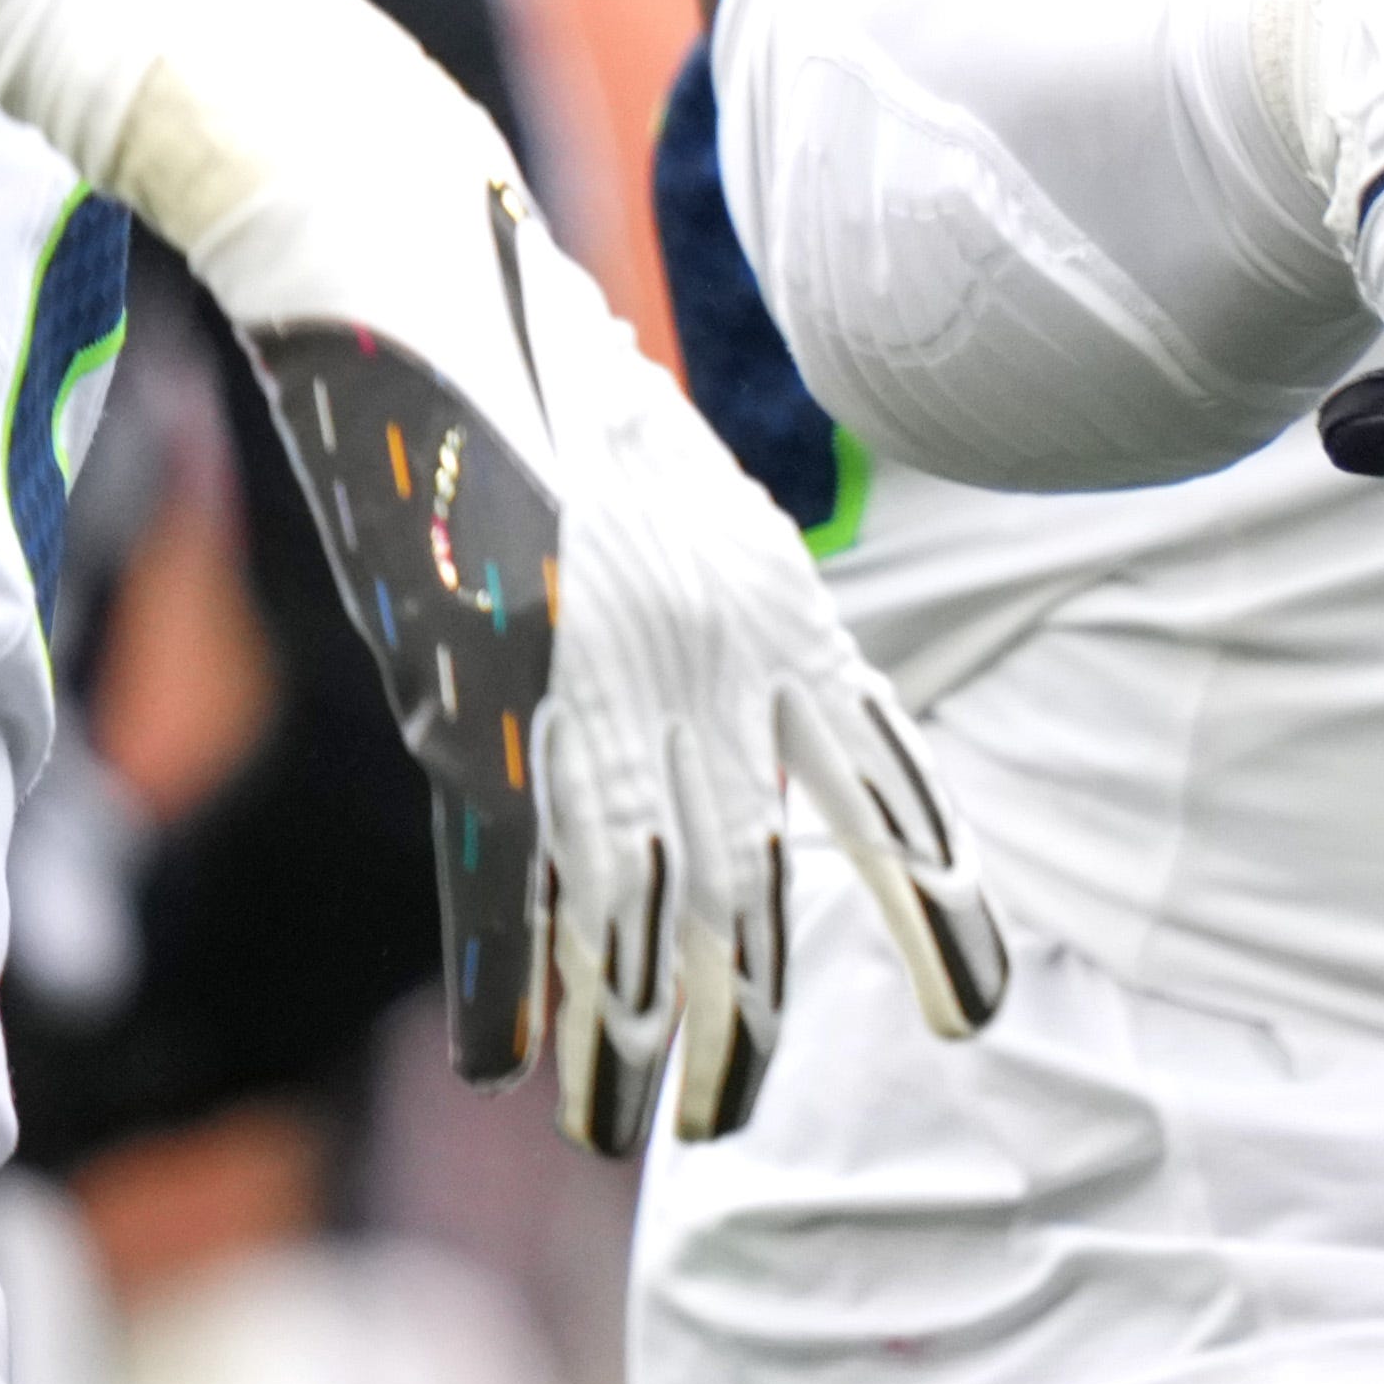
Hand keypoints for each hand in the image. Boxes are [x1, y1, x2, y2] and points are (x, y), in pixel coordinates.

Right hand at [212, 184, 1009, 1149]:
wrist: (409, 257)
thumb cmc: (541, 372)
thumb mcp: (677, 492)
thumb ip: (717, 614)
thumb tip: (740, 738)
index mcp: (770, 591)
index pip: (884, 777)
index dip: (929, 901)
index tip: (973, 1006)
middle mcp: (703, 642)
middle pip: (754, 880)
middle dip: (745, 1016)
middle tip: (731, 1115)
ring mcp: (589, 667)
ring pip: (636, 904)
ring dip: (629, 1032)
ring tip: (622, 1127)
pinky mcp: (466, 680)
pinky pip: (502, 871)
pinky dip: (507, 979)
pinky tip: (506, 1066)